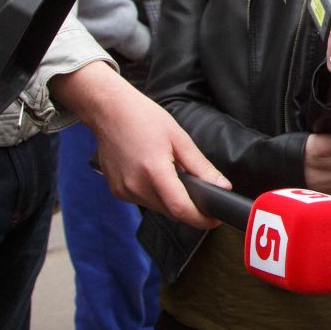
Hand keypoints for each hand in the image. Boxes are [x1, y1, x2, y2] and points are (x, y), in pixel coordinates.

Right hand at [53, 60, 226, 227]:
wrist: (108, 110)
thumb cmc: (142, 117)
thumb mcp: (179, 138)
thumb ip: (201, 167)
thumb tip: (222, 186)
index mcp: (154, 171)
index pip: (181, 209)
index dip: (201, 219)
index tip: (214, 219)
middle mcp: (135, 186)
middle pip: (171, 212)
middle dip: (189, 208)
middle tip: (201, 193)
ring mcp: (123, 190)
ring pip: (157, 208)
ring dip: (171, 201)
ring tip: (174, 176)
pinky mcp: (116, 191)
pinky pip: (143, 201)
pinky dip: (155, 195)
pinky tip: (154, 175)